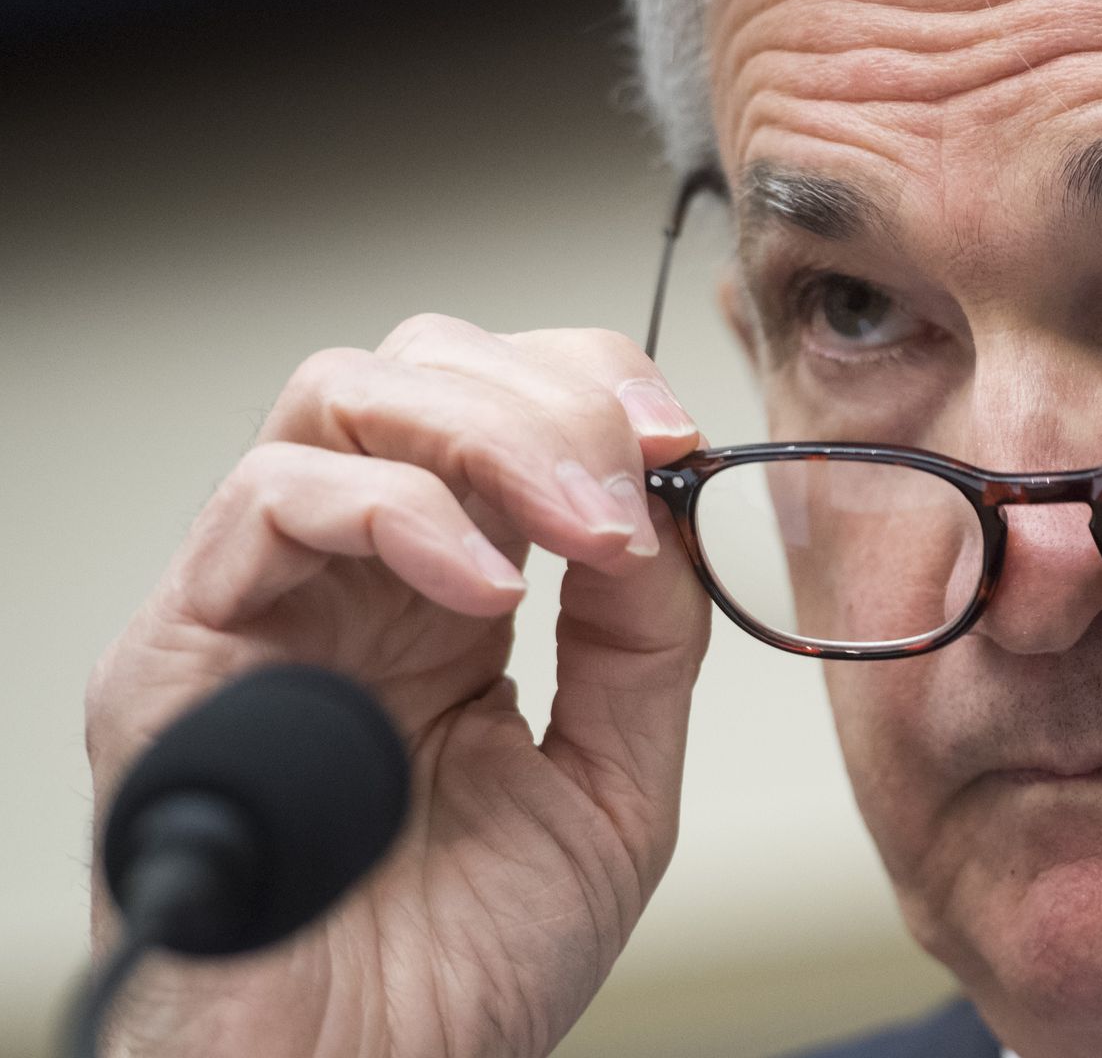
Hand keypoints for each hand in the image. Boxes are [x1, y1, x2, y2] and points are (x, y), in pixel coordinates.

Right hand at [83, 314, 710, 1056]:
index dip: (594, 387)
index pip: (501, 406)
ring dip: (488, 434)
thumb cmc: (468, 968)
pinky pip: (270, 500)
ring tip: (584, 532)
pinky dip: (398, 515)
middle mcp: (350, 579)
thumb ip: (642, 639)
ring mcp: (266, 600)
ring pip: (340, 396)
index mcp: (448, 599)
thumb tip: (664, 501)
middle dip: (552, 394)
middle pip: (421, 368)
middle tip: (637, 474)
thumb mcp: (610, 781)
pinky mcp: (184, 645)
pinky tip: (488, 596)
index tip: (682, 438)